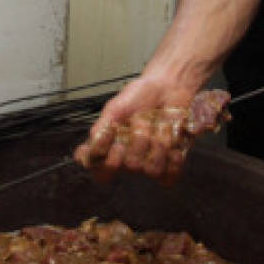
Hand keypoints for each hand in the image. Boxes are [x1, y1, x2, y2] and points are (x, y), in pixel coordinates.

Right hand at [72, 76, 199, 186]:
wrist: (168, 87)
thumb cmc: (140, 95)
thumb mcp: (115, 107)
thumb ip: (101, 129)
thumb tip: (89, 151)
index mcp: (112, 148)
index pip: (102, 174)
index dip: (107, 166)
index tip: (116, 146)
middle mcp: (129, 158)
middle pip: (131, 166)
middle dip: (139, 139)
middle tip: (141, 119)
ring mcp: (150, 161)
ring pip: (152, 170)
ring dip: (158, 143)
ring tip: (159, 124)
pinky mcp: (171, 163)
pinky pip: (170, 176)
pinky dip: (174, 160)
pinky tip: (174, 143)